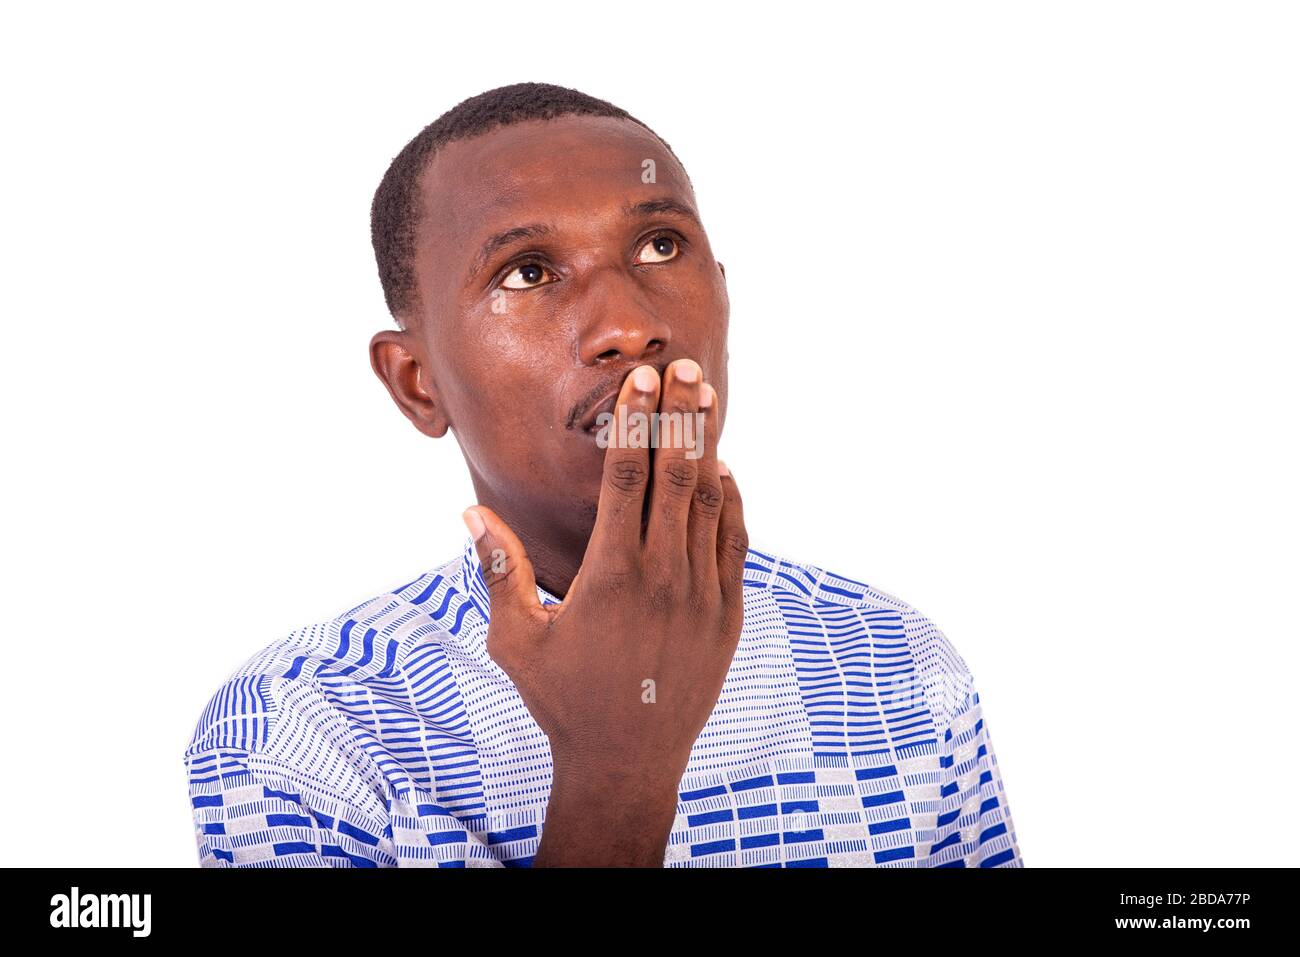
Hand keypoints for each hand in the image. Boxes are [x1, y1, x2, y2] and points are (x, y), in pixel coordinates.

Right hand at [463, 358, 747, 864]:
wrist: (627, 763)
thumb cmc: (562, 700)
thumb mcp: (516, 638)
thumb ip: (497, 570)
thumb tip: (468, 511)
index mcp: (611, 576)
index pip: (628, 478)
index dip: (636, 422)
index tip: (642, 381)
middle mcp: (664, 578)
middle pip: (676, 476)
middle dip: (680, 416)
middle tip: (685, 367)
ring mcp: (703, 596)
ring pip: (710, 502)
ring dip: (709, 447)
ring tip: (707, 399)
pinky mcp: (727, 615)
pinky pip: (735, 542)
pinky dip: (730, 501)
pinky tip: (722, 470)